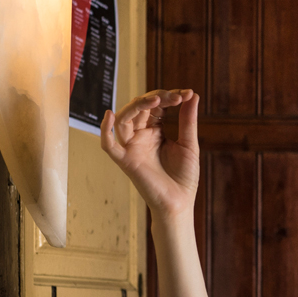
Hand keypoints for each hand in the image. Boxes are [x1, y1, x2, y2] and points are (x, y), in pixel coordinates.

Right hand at [100, 89, 200, 221]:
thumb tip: (193, 95)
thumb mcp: (189, 144)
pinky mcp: (126, 161)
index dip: (169, 96)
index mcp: (155, 130)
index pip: (156, 106)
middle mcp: (141, 136)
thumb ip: (188, 120)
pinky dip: (105, 130)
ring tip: (156, 99)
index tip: (187, 93)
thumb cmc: (184, 176)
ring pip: (124, 120)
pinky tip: (109, 115)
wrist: (179, 203)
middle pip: (139, 108)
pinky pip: (109, 145)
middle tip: (176, 96)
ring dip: (137, 106)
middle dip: (156, 98)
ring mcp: (132, 148)